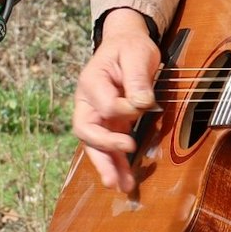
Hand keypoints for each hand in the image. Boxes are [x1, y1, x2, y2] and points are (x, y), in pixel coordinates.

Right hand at [72, 8, 160, 192]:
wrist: (126, 45)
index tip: (143, 104)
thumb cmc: (129, 47)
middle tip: (118, 163)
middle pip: (87, 132)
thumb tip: (141, 103)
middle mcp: (88, 103)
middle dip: (103, 151)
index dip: (122, 109)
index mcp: (91, 82)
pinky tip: (126, 181)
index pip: (103, 104)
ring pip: (96, 146)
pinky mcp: (110, 125)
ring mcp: (98, 116)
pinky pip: (110, 149)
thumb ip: (136, 77)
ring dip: (107, 167)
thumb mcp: (135, 53)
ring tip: (119, 186)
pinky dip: (117, 165)